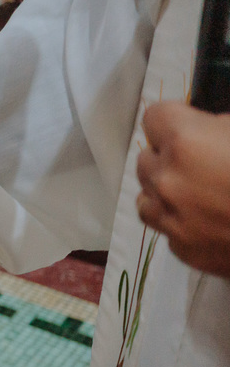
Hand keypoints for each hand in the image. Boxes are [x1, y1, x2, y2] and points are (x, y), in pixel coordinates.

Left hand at [136, 101, 229, 277]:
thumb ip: (220, 126)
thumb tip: (207, 128)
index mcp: (186, 142)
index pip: (154, 118)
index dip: (176, 119)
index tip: (192, 125)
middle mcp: (167, 179)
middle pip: (146, 157)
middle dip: (169, 155)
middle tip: (202, 161)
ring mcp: (170, 217)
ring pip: (146, 193)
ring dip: (166, 188)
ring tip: (198, 190)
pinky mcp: (181, 249)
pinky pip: (166, 225)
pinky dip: (179, 219)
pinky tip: (208, 218)